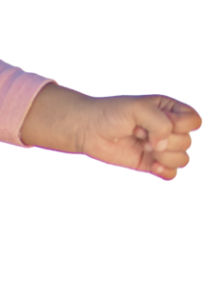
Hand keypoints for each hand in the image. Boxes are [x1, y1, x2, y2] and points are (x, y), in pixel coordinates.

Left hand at [76, 93, 201, 180]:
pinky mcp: (150, 164)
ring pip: (182, 159)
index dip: (178, 124)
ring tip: (143, 147)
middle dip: (163, 140)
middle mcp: (169, 129)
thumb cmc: (112, 114)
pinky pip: (172, 174)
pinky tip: (152, 166)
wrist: (88, 129)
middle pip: (186, 142)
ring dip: (163, 156)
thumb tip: (163, 147)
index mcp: (171, 110)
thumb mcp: (139, 109)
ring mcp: (160, 148)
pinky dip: (165, 172)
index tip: (153, 121)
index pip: (193, 121)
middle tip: (139, 132)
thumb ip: (160, 123)